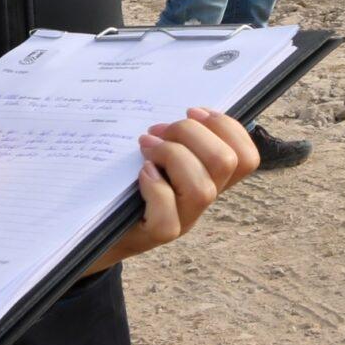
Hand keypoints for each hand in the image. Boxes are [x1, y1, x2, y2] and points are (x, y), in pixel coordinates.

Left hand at [88, 108, 258, 273]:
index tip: (193, 111)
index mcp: (210, 177)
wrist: (98, 226)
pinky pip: (168, 217)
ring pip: (202, 190)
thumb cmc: (126, 180)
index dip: (227, 127)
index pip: (246, 157)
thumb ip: (172, 135)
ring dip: (172, 155)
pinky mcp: (156, 234)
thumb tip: (180, 110)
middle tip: (160, 129)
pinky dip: (155, 188)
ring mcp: (183, 219)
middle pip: (227, 163)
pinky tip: (141, 172)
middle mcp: (202, 199)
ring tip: (146, 145)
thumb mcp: (156, 152)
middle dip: (192, 133)